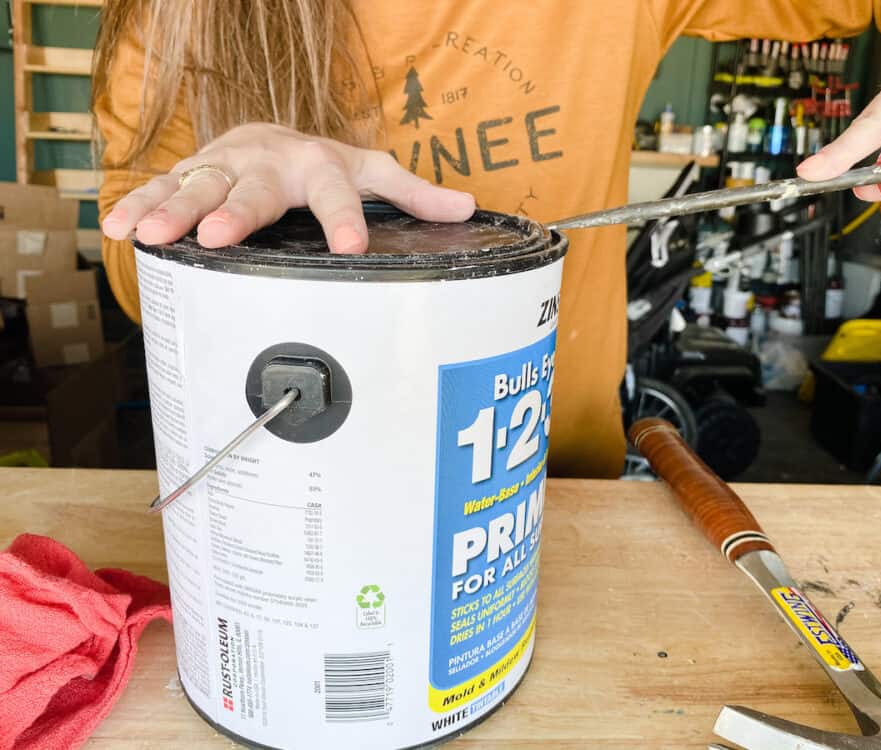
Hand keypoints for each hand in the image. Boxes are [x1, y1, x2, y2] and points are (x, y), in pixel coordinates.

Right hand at [101, 123, 475, 251]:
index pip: (337, 195)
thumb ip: (413, 193)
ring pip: (197, 186)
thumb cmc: (324, 164)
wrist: (270, 136)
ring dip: (172, 210)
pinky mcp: (192, 175)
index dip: (344, 222)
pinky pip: (161, 188)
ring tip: (149, 235)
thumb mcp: (372, 172)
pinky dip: (138, 205)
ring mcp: (226, 167)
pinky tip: (117, 228)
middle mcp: (269, 163)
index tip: (350, 251)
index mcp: (320, 166)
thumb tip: (468, 209)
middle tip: (217, 234)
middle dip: (233, 211)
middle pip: (253, 189)